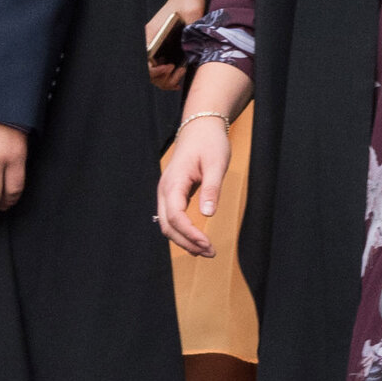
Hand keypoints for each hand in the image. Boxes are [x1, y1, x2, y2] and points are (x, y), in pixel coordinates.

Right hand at [155, 114, 231, 256]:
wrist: (200, 128)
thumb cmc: (209, 143)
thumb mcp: (216, 164)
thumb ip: (211, 189)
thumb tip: (208, 214)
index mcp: (173, 183)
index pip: (175, 216)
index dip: (190, 233)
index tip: (207, 244)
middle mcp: (165, 190)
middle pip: (168, 225)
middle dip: (186, 242)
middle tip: (210, 252)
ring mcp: (167, 192)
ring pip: (168, 224)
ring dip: (184, 239)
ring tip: (206, 251)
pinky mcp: (173, 194)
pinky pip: (172, 218)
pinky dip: (183, 231)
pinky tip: (196, 239)